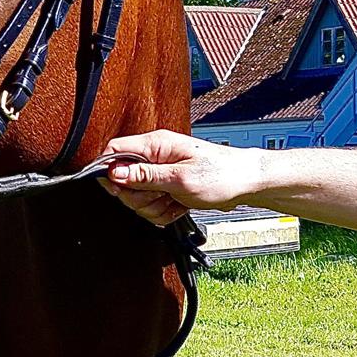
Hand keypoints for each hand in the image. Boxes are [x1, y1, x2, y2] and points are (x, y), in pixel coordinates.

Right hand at [99, 130, 264, 225]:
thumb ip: (145, 175)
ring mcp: (159, 174)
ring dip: (153, 206)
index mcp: (155, 145)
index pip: (114, 151)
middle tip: (160, 195)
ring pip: (136, 198)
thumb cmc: (223, 174)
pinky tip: (178, 205)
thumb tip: (114, 172)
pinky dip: (163, 212)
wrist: (247, 184)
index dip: (109, 172)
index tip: (119, 189)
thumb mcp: (180, 178)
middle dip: (138, 196)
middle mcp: (154, 157)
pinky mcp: (165, 188)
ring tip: (174, 200)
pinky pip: (150, 207)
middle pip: (121, 181)